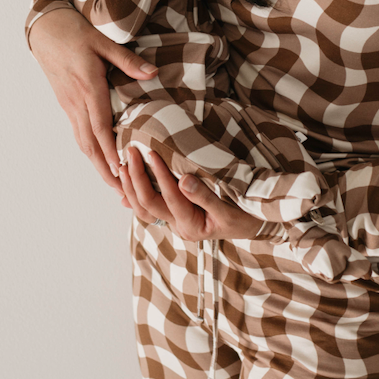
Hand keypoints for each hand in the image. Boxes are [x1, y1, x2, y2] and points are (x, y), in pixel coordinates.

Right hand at [28, 8, 157, 187]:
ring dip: (98, 164)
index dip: (112, 151)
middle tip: (122, 191)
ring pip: (83, 142)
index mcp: (88, 88)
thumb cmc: (75, 32)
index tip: (123, 170)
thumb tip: (152, 73)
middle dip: (106, 169)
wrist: (45, 29)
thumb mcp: (103, 42)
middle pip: (91, 144)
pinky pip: (79, 132)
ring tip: (114, 183)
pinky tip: (101, 159)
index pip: (101, 127)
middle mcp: (77, 102)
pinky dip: (91, 150)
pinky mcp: (66, 104)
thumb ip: (128, 60)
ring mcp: (69, 105)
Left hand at [120, 147, 263, 240]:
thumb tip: (183, 180)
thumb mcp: (230, 209)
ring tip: (123, 165)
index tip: (151, 152)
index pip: (169, 198)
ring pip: (144, 209)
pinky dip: (136, 195)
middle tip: (130, 152)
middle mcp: (179, 226)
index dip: (158, 174)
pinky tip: (126, 185)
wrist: (256, 227)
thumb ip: (206, 196)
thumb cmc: (247, 217)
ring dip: (131, 187)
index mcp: (191, 225)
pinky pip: (151, 207)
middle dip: (136, 178)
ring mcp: (176, 222)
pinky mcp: (177, 216)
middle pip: (148, 205)